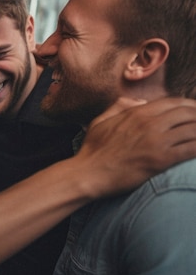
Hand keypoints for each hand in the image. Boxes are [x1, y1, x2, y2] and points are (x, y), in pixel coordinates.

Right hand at [76, 97, 195, 197]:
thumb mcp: (101, 120)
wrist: (89, 173)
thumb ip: (120, 106)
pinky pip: (191, 149)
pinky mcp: (161, 160)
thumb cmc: (93, 150)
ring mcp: (156, 141)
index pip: (173, 102)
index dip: (191, 105)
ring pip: (193, 130)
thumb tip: (140, 102)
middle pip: (188, 113)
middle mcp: (149, 123)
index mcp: (136, 112)